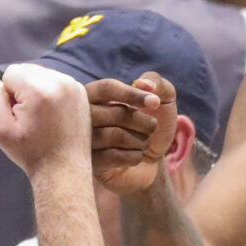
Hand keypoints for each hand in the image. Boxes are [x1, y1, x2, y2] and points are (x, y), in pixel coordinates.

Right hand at [0, 61, 99, 176]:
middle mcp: (60, 82)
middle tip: (30, 118)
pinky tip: (52, 116)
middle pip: (27, 70)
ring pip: (41, 75)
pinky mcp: (81, 93)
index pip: (10, 73)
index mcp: (39, 89)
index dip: (7, 94)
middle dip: (22, 90)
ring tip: (41, 118)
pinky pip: (56, 82)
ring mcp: (74, 86)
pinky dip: (50, 94)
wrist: (64, 170)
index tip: (18, 115)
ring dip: (36, 91)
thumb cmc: (31, 153)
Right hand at [82, 73, 175, 195]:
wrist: (150, 159)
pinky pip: (113, 157)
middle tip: (152, 127)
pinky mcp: (90, 162)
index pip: (107, 88)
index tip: (155, 103)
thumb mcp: (161, 98)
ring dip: (141, 140)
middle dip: (143, 121)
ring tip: (144, 142)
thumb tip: (143, 83)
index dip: (132, 94)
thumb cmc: (149, 122)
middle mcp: (84, 114)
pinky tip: (137, 156)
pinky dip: (134, 156)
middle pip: (115, 113)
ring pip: (115, 136)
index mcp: (96, 93)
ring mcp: (84, 140)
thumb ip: (156, 82)